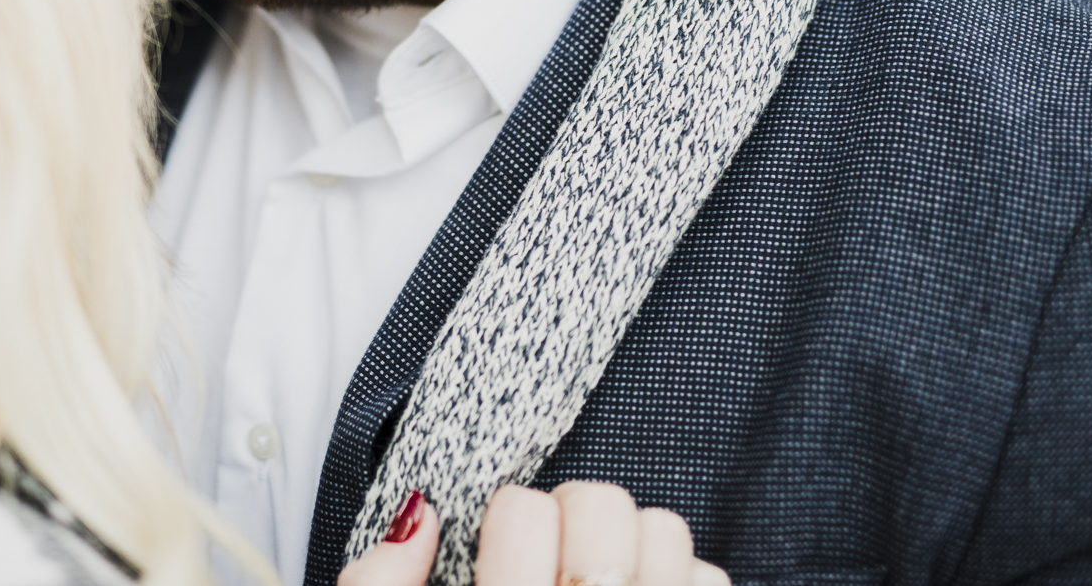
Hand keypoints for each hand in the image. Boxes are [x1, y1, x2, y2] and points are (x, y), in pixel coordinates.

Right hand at [340, 481, 729, 585]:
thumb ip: (379, 583)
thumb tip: (420, 514)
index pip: (521, 513)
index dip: (510, 518)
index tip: (505, 540)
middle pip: (602, 514)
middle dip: (573, 519)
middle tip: (552, 554)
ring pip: (665, 538)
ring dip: (634, 546)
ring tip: (602, 577)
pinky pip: (712, 577)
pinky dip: (683, 578)